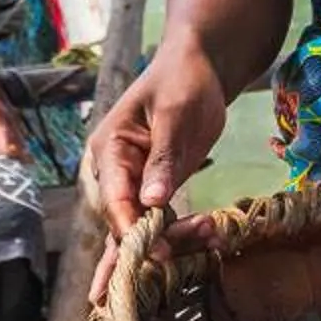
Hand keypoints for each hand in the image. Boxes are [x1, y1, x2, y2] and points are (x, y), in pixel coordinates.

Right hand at [84, 49, 230, 299]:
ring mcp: (136, 186)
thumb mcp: (174, 113)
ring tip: (212, 236)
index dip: (132, 230)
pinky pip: (164, 223)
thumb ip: (162, 157)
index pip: (114, 199)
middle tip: (191, 244)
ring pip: (145, 230)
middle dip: (156, 242)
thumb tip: (151, 202)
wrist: (199, 68)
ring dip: (176, 241)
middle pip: (126, 222)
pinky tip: (211, 241)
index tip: (156, 252)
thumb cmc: (181, 80)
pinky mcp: (157, 192)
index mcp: (109, 150)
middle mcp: (115, 174)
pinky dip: (185, 234)